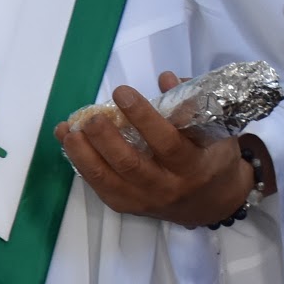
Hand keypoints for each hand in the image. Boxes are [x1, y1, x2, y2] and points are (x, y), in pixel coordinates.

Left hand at [55, 73, 254, 227]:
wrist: (211, 204)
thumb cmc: (212, 160)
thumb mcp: (215, 132)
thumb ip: (191, 106)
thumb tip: (166, 78)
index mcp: (194, 166)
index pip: (166, 141)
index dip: (142, 116)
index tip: (122, 93)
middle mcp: (167, 187)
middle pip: (130, 163)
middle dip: (105, 137)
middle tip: (92, 116)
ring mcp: (143, 200)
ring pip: (106, 178)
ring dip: (82, 152)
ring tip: (69, 129)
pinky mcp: (125, 205)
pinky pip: (98, 185)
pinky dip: (80, 163)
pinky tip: (69, 141)